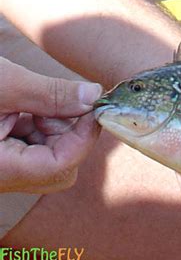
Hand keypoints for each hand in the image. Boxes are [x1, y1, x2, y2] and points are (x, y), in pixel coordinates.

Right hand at [0, 57, 101, 192]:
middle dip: (67, 133)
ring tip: (26, 104)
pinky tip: (20, 109)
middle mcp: (0, 176)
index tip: (93, 108)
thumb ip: (49, 93)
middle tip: (55, 103)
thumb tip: (93, 96)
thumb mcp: (1, 83)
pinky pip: (33, 150)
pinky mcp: (0, 158)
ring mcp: (0, 169)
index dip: (84, 137)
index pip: (59, 165)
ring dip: (51, 129)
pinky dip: (37, 128)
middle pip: (59, 169)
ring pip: (50, 159)